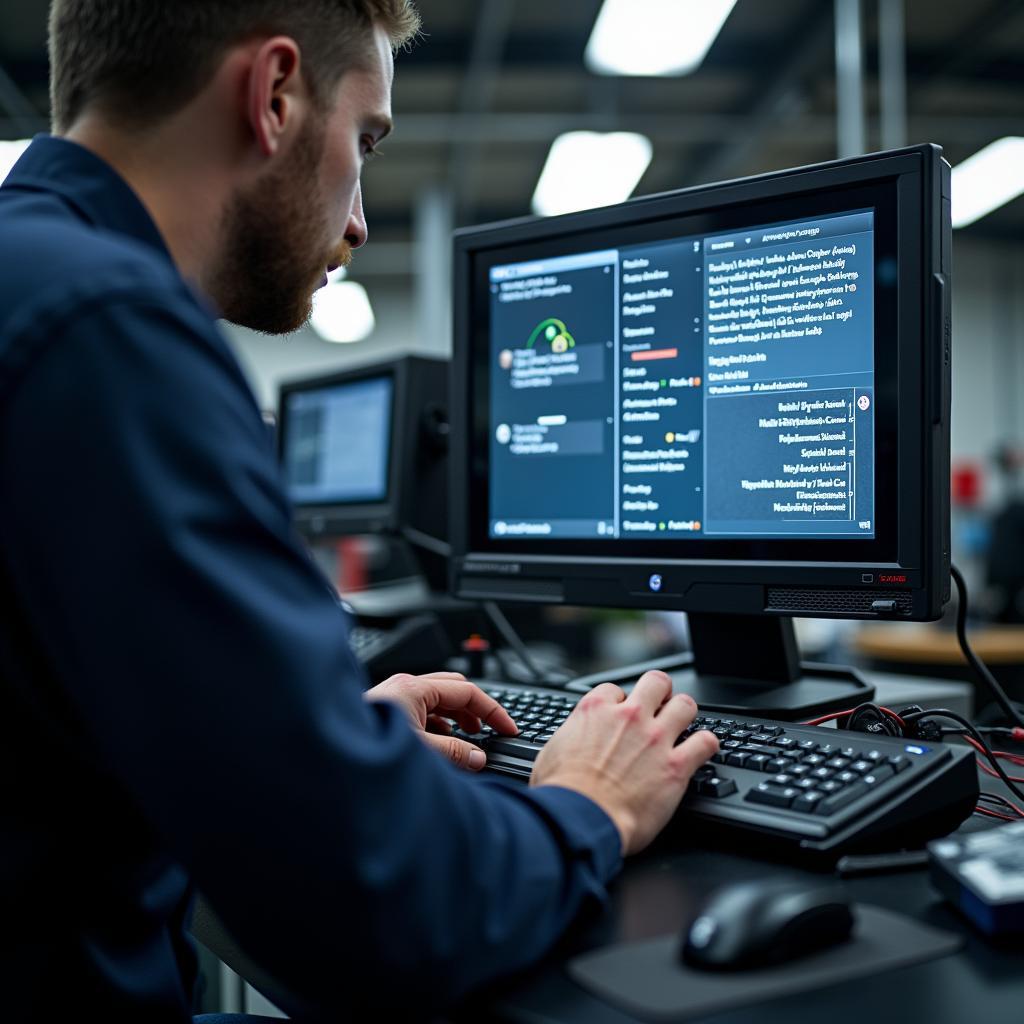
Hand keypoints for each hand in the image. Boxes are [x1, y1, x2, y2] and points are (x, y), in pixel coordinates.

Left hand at [365, 671, 517, 771]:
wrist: (323, 757)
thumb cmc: (362, 747)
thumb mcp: (419, 752)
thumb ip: (453, 754)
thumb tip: (477, 757)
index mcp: (414, 689)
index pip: (468, 691)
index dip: (493, 710)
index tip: (508, 728)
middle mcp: (403, 688)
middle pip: (453, 690)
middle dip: (476, 711)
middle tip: (491, 732)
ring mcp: (393, 698)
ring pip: (437, 701)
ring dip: (456, 720)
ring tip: (467, 742)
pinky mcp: (385, 712)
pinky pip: (422, 712)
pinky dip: (438, 726)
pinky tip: (439, 746)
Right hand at [530, 671, 718, 855]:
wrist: (581, 818)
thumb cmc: (562, 793)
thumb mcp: (551, 753)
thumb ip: (568, 740)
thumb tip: (566, 747)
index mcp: (595, 711)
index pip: (615, 690)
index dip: (619, 703)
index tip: (620, 716)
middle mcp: (629, 718)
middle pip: (657, 682)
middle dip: (661, 692)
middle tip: (660, 707)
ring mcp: (656, 739)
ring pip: (686, 705)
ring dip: (685, 713)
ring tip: (684, 725)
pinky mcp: (676, 766)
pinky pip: (706, 742)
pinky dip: (707, 744)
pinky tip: (702, 750)